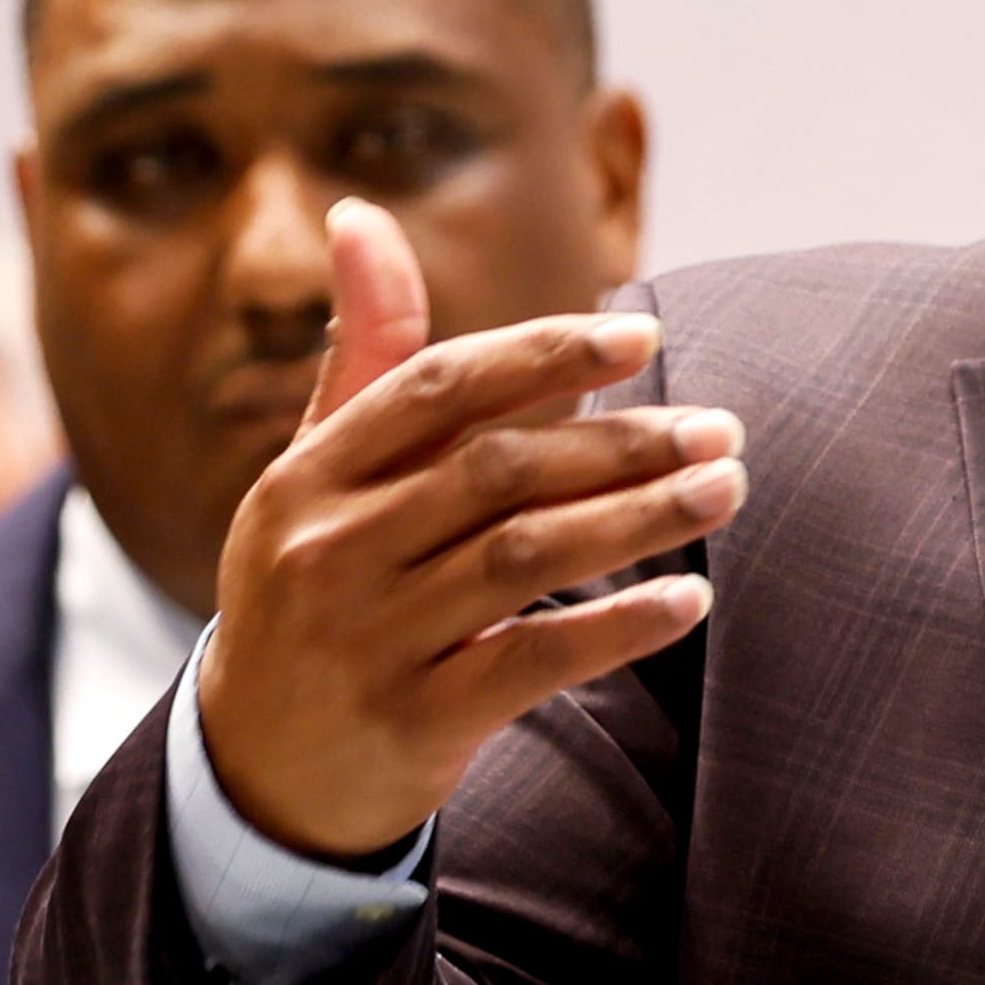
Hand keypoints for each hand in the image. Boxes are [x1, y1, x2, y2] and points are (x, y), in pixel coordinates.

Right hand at [194, 199, 745, 858]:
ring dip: (640, 519)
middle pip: (499, 471)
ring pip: (526, 558)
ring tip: (726, 490)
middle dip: (622, 443)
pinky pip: (532, 662)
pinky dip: (617, 628)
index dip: (543, 354)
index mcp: (306, 476)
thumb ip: (364, 355)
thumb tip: (361, 215)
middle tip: (721, 429)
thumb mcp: (317, 476)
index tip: (640, 338)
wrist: (258, 769)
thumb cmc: (317, 588)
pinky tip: (690, 600)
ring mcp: (368, 640)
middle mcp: (328, 551)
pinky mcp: (412, 721)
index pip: (437, 389)